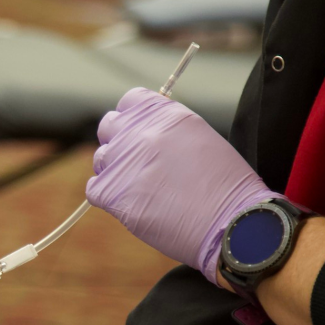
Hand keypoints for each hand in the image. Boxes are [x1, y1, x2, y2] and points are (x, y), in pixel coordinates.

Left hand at [87, 87, 281, 284]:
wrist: (229, 223)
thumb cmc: (226, 187)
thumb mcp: (202, 139)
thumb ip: (168, 131)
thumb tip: (147, 133)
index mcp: (166, 114)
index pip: (130, 100)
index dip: (132, 117)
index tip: (139, 131)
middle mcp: (140, 132)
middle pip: (108, 126)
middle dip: (119, 141)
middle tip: (137, 163)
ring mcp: (123, 162)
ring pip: (101, 159)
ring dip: (115, 171)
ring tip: (142, 189)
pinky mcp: (112, 193)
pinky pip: (95, 188)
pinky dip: (108, 197)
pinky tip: (132, 204)